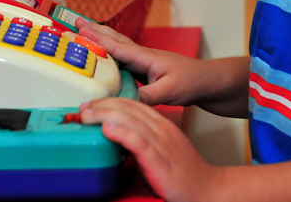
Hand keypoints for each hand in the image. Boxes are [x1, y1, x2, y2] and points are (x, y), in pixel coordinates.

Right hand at [75, 18, 206, 106]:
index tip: (79, 30)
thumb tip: (123, 101)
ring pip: (118, 48)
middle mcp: (143, 56)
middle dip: (95, 31)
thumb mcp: (169, 91)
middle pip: (115, 40)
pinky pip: (122, 60)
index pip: (117, 46)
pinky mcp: (146, 70)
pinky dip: (109, 54)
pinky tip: (103, 58)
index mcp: (146, 57)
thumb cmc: (191, 82)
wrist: (208, 82)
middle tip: (75, 21)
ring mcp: (144, 62)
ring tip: (83, 32)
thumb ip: (146, 96)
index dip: (97, 39)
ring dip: (100, 39)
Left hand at [80, 97, 217, 201]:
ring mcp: (161, 142)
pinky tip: (108, 128)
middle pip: (129, 108)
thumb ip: (141, 143)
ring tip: (87, 115)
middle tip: (83, 107)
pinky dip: (122, 132)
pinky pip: (139, 142)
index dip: (111, 101)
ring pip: (131, 120)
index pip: (134, 104)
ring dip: (105, 115)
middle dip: (103, 105)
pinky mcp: (159, 159)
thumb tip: (115, 144)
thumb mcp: (161, 150)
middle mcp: (161, 129)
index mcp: (161, 125)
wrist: (207, 188)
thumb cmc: (184, 173)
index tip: (92, 104)